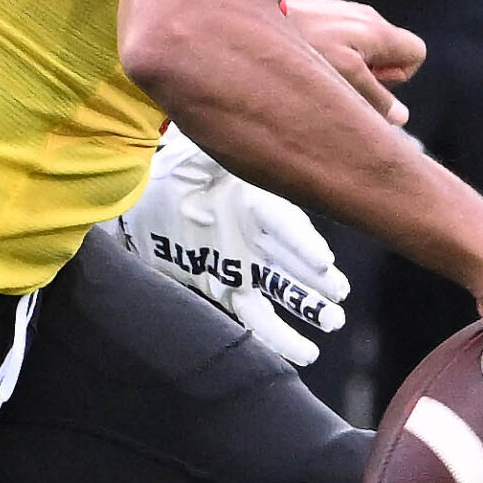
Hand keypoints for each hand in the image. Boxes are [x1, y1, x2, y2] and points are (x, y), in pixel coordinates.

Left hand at [119, 129, 348, 365]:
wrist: (144, 201)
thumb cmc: (171, 172)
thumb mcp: (190, 155)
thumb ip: (211, 150)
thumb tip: (227, 129)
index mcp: (252, 201)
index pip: (281, 221)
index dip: (301, 242)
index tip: (322, 261)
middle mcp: (255, 235)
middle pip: (292, 260)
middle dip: (315, 278)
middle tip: (338, 293)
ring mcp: (244, 264)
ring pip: (281, 290)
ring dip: (307, 306)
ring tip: (332, 322)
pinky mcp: (225, 287)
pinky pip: (255, 317)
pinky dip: (277, 336)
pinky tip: (302, 354)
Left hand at [285, 0, 423, 124]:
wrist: (251, 21)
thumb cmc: (305, 51)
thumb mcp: (346, 82)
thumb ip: (378, 100)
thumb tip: (400, 117)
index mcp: (378, 30)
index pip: (417, 52)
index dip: (400, 76)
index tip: (370, 83)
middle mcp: (364, 14)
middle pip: (390, 50)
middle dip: (373, 72)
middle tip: (341, 78)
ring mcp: (341, 9)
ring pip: (363, 44)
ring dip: (349, 62)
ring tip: (319, 67)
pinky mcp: (317, 9)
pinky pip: (338, 35)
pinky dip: (330, 48)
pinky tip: (305, 55)